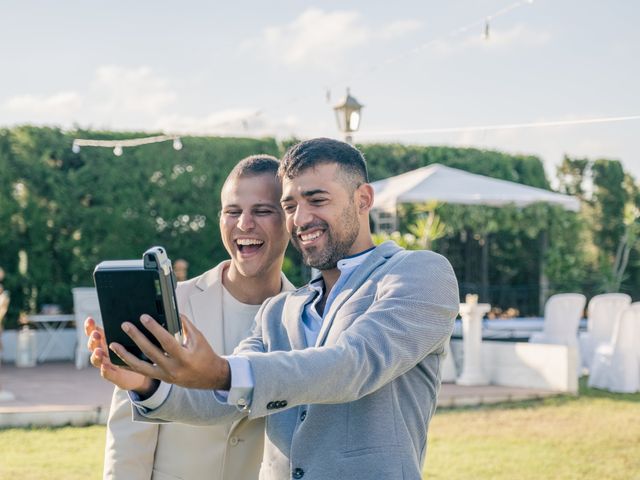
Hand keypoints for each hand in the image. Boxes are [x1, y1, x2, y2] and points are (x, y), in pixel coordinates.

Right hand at [84, 317, 156, 394]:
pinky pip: (107, 374)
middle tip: (96, 334)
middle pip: (93, 345)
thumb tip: (137, 313)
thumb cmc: (139, 351)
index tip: (89, 320)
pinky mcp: (114, 376)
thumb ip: (133, 329)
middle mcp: (104, 352)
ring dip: (96, 355)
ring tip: (98, 351)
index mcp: (107, 341)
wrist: (145, 371)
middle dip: (93, 340)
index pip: (95, 332)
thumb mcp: (136, 338)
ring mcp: (107, 364)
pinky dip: (105, 370)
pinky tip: (105, 366)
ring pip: (96, 360)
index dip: (90, 327)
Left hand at [109, 314, 230, 389]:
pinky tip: (118, 359)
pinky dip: (129, 366)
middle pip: (150, 352)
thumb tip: (172, 312)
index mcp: (185, 357)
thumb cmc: (205, 354)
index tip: (143, 317)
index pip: (167, 341)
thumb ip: (185, 324)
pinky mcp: (161, 379)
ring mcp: (166, 376)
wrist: (210, 377)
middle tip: (125, 325)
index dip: (154, 328)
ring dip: (126, 355)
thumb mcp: (198, 338)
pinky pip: (142, 372)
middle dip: (137, 337)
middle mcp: (173, 369)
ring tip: (114, 344)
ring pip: (141, 367)